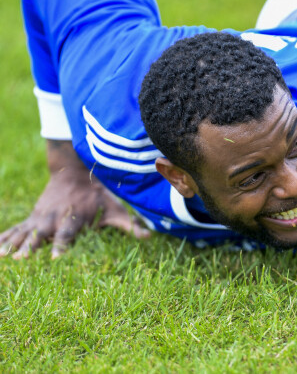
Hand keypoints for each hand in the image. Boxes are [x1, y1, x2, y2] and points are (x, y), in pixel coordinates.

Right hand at [0, 140, 149, 258]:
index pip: (68, 234)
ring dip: (15, 243)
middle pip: (42, 233)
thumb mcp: (114, 208)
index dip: (62, 244)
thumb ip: (129, 225)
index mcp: (75, 218)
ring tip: (5, 256)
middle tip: (23, 257)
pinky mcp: (32, 216)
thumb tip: (149, 236)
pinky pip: (16, 228)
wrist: (75, 172)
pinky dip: (5, 237)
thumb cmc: (98, 195)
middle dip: (33, 245)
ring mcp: (41, 217)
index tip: (56, 256)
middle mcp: (55, 218)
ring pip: (26, 231)